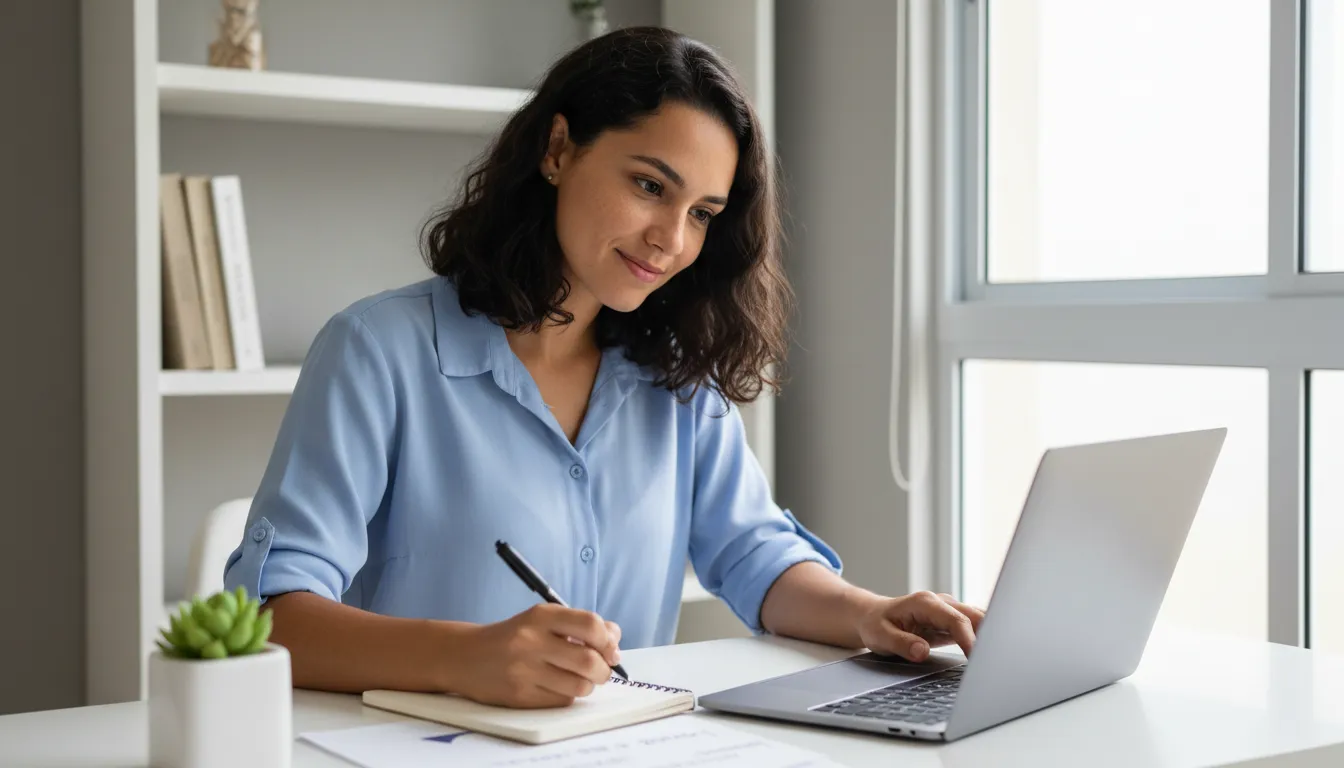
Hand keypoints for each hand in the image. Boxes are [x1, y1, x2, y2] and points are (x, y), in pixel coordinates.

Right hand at [454, 603, 622, 707]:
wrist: (466, 656)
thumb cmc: (514, 637)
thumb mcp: (542, 620)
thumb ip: (579, 625)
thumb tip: (615, 637)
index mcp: (540, 616)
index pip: (590, 625)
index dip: (608, 640)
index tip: (610, 648)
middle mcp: (531, 641)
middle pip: (589, 661)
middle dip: (604, 669)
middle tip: (602, 670)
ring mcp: (524, 670)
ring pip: (579, 685)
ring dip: (588, 685)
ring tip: (580, 678)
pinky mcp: (520, 696)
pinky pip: (562, 700)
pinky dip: (568, 695)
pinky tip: (558, 686)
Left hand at [856, 591, 983, 662]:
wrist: (873, 616)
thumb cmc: (876, 625)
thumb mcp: (880, 636)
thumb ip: (901, 643)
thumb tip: (922, 652)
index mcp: (925, 603)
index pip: (956, 620)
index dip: (970, 639)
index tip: (977, 660)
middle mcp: (941, 603)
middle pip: (975, 616)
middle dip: (989, 637)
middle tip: (995, 663)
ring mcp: (949, 610)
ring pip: (979, 620)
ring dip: (989, 638)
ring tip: (996, 662)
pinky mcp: (952, 621)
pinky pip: (974, 628)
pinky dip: (983, 640)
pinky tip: (988, 658)